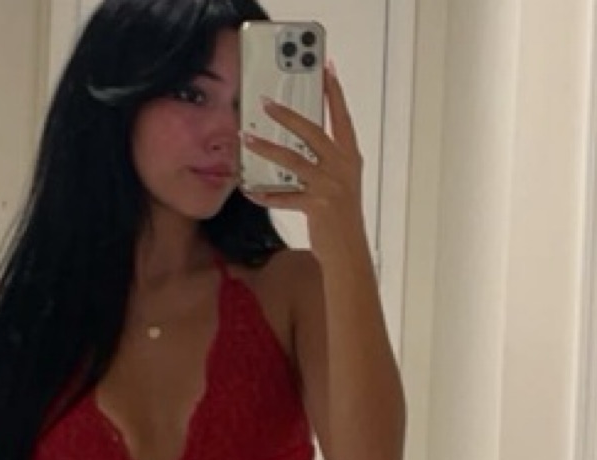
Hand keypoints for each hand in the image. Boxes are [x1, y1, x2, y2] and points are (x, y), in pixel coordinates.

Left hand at [240, 59, 365, 257]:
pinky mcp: (317, 206)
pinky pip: (284, 197)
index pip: (341, 118)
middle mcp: (342, 167)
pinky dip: (265, 194)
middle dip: (287, 115)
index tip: (326, 69)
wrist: (349, 253)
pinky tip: (250, 191)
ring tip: (246, 138)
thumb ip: (327, 163)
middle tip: (265, 102)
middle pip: (312, 132)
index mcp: (350, 158)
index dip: (334, 93)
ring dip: (266, 148)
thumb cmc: (342, 219)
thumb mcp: (341, 184)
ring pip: (293, 160)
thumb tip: (298, 147)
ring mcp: (330, 186)